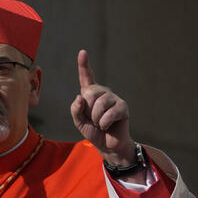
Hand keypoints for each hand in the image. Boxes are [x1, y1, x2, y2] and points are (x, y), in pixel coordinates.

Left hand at [70, 49, 135, 166]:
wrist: (108, 145)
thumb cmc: (93, 132)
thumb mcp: (79, 122)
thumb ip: (75, 110)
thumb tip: (79, 97)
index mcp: (90, 94)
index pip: (86, 77)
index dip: (84, 65)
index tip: (82, 52)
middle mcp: (103, 93)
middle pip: (89, 93)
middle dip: (88, 110)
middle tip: (93, 120)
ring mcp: (113, 99)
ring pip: (99, 104)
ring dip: (96, 119)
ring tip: (100, 124)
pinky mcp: (122, 107)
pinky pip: (109, 114)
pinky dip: (104, 124)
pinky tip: (108, 126)